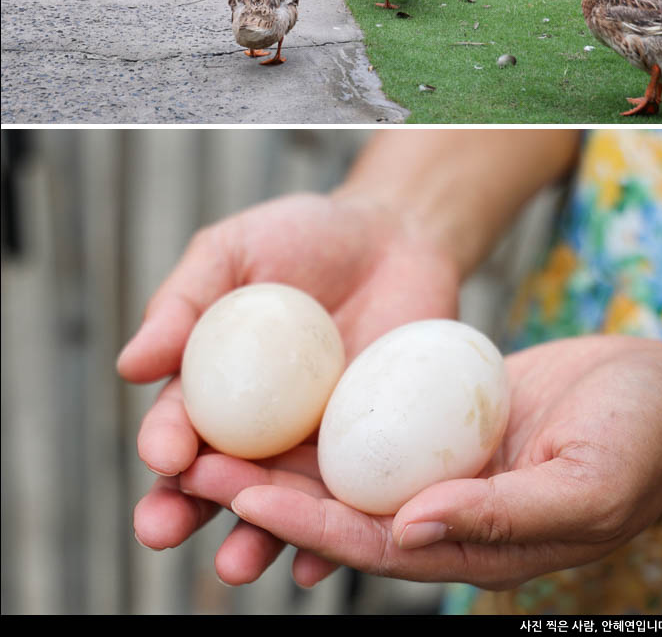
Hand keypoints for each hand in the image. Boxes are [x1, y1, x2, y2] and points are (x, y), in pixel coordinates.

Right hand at [116, 191, 459, 560]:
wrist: (395, 235)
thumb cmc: (305, 235)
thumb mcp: (235, 250)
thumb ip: (183, 302)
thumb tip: (129, 364)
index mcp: (215, 383)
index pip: (180, 423)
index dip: (165, 442)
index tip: (164, 454)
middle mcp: (259, 426)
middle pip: (217, 480)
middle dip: (186, 510)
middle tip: (164, 530)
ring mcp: (314, 443)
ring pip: (278, 503)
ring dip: (252, 537)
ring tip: (238, 562)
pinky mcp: (371, 450)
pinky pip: (350, 500)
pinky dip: (331, 534)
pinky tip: (316, 561)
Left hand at [179, 334, 661, 588]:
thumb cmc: (639, 440)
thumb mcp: (584, 482)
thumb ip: (500, 515)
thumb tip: (406, 528)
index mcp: (471, 544)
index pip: (370, 542)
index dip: (304, 520)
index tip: (242, 489)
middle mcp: (443, 512)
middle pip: (338, 508)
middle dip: (263, 490)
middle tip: (189, 464)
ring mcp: (440, 468)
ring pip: (344, 468)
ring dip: (278, 452)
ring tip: (209, 432)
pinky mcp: (441, 425)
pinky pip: (374, 424)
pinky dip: (324, 418)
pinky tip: (280, 396)